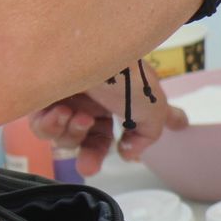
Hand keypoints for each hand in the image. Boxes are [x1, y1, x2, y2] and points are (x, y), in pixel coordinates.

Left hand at [29, 75, 186, 176]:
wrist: (83, 54)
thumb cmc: (122, 76)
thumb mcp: (152, 107)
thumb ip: (149, 135)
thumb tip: (130, 153)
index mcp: (128, 95)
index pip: (145, 112)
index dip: (159, 121)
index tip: (178, 126)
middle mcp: (100, 96)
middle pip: (95, 137)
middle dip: (92, 153)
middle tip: (89, 167)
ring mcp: (71, 97)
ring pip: (68, 136)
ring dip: (74, 134)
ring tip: (79, 117)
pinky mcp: (42, 98)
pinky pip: (44, 126)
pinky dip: (52, 125)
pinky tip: (61, 112)